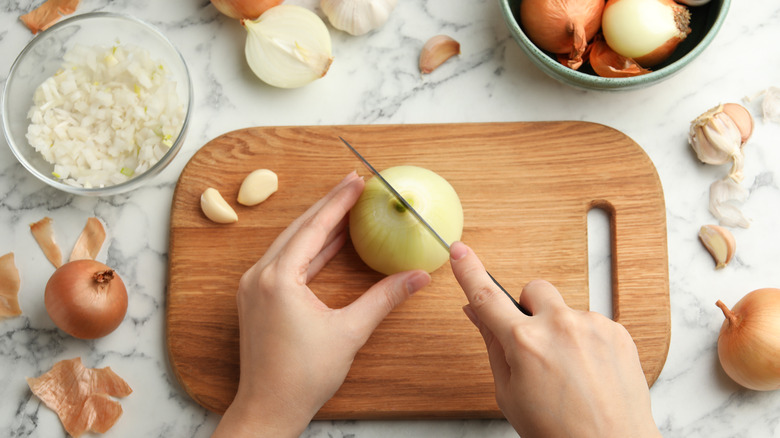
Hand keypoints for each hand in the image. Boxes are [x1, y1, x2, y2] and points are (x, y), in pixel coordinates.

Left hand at [213, 172, 430, 436]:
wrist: (269, 408)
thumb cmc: (302, 376)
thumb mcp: (349, 333)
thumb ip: (384, 299)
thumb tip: (417, 276)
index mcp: (278, 279)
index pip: (314, 228)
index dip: (339, 202)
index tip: (357, 181)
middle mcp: (260, 276)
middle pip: (299, 228)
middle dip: (328, 206)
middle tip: (353, 185)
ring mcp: (254, 287)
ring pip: (290, 243)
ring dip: (318, 226)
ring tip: (345, 209)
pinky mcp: (256, 298)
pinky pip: (285, 261)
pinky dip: (308, 249)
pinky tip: (328, 243)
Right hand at [449, 241, 660, 437]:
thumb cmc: (558, 430)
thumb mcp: (509, 394)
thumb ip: (493, 345)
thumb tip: (477, 313)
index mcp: (524, 343)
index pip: (486, 297)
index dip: (468, 271)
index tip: (459, 250)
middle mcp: (559, 326)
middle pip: (533, 290)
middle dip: (530, 309)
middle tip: (535, 343)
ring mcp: (592, 325)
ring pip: (565, 310)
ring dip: (562, 330)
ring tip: (571, 371)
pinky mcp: (617, 331)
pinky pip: (592, 323)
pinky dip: (586, 341)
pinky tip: (590, 372)